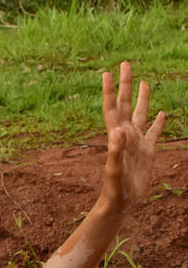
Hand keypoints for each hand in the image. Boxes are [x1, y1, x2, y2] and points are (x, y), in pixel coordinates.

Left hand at [101, 61, 165, 211]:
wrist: (122, 203)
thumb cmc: (114, 189)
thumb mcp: (114, 170)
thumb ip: (115, 152)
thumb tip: (118, 132)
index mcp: (116, 135)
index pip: (112, 108)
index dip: (109, 91)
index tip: (107, 73)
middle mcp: (126, 135)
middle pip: (126, 104)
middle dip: (126, 85)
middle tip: (126, 64)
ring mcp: (138, 142)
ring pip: (141, 115)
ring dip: (142, 99)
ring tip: (145, 82)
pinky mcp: (148, 152)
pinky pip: (154, 133)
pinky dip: (158, 123)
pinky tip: (161, 113)